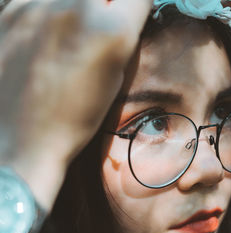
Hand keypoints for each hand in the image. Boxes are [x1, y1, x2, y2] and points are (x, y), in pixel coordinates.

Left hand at [0, 0, 151, 208]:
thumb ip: (123, 35)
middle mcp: (74, 6)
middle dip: (104, 9)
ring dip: (75, 10)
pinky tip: (43, 41)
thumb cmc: (73, 117)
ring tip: (65, 42)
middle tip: (94, 35)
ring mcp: (35, 5)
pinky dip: (47, 14)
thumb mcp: (115, 77)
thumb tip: (122, 12)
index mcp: (110, 29)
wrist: (20, 139)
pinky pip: (40, 2)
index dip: (134, 9)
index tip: (128, 18)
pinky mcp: (10, 10)